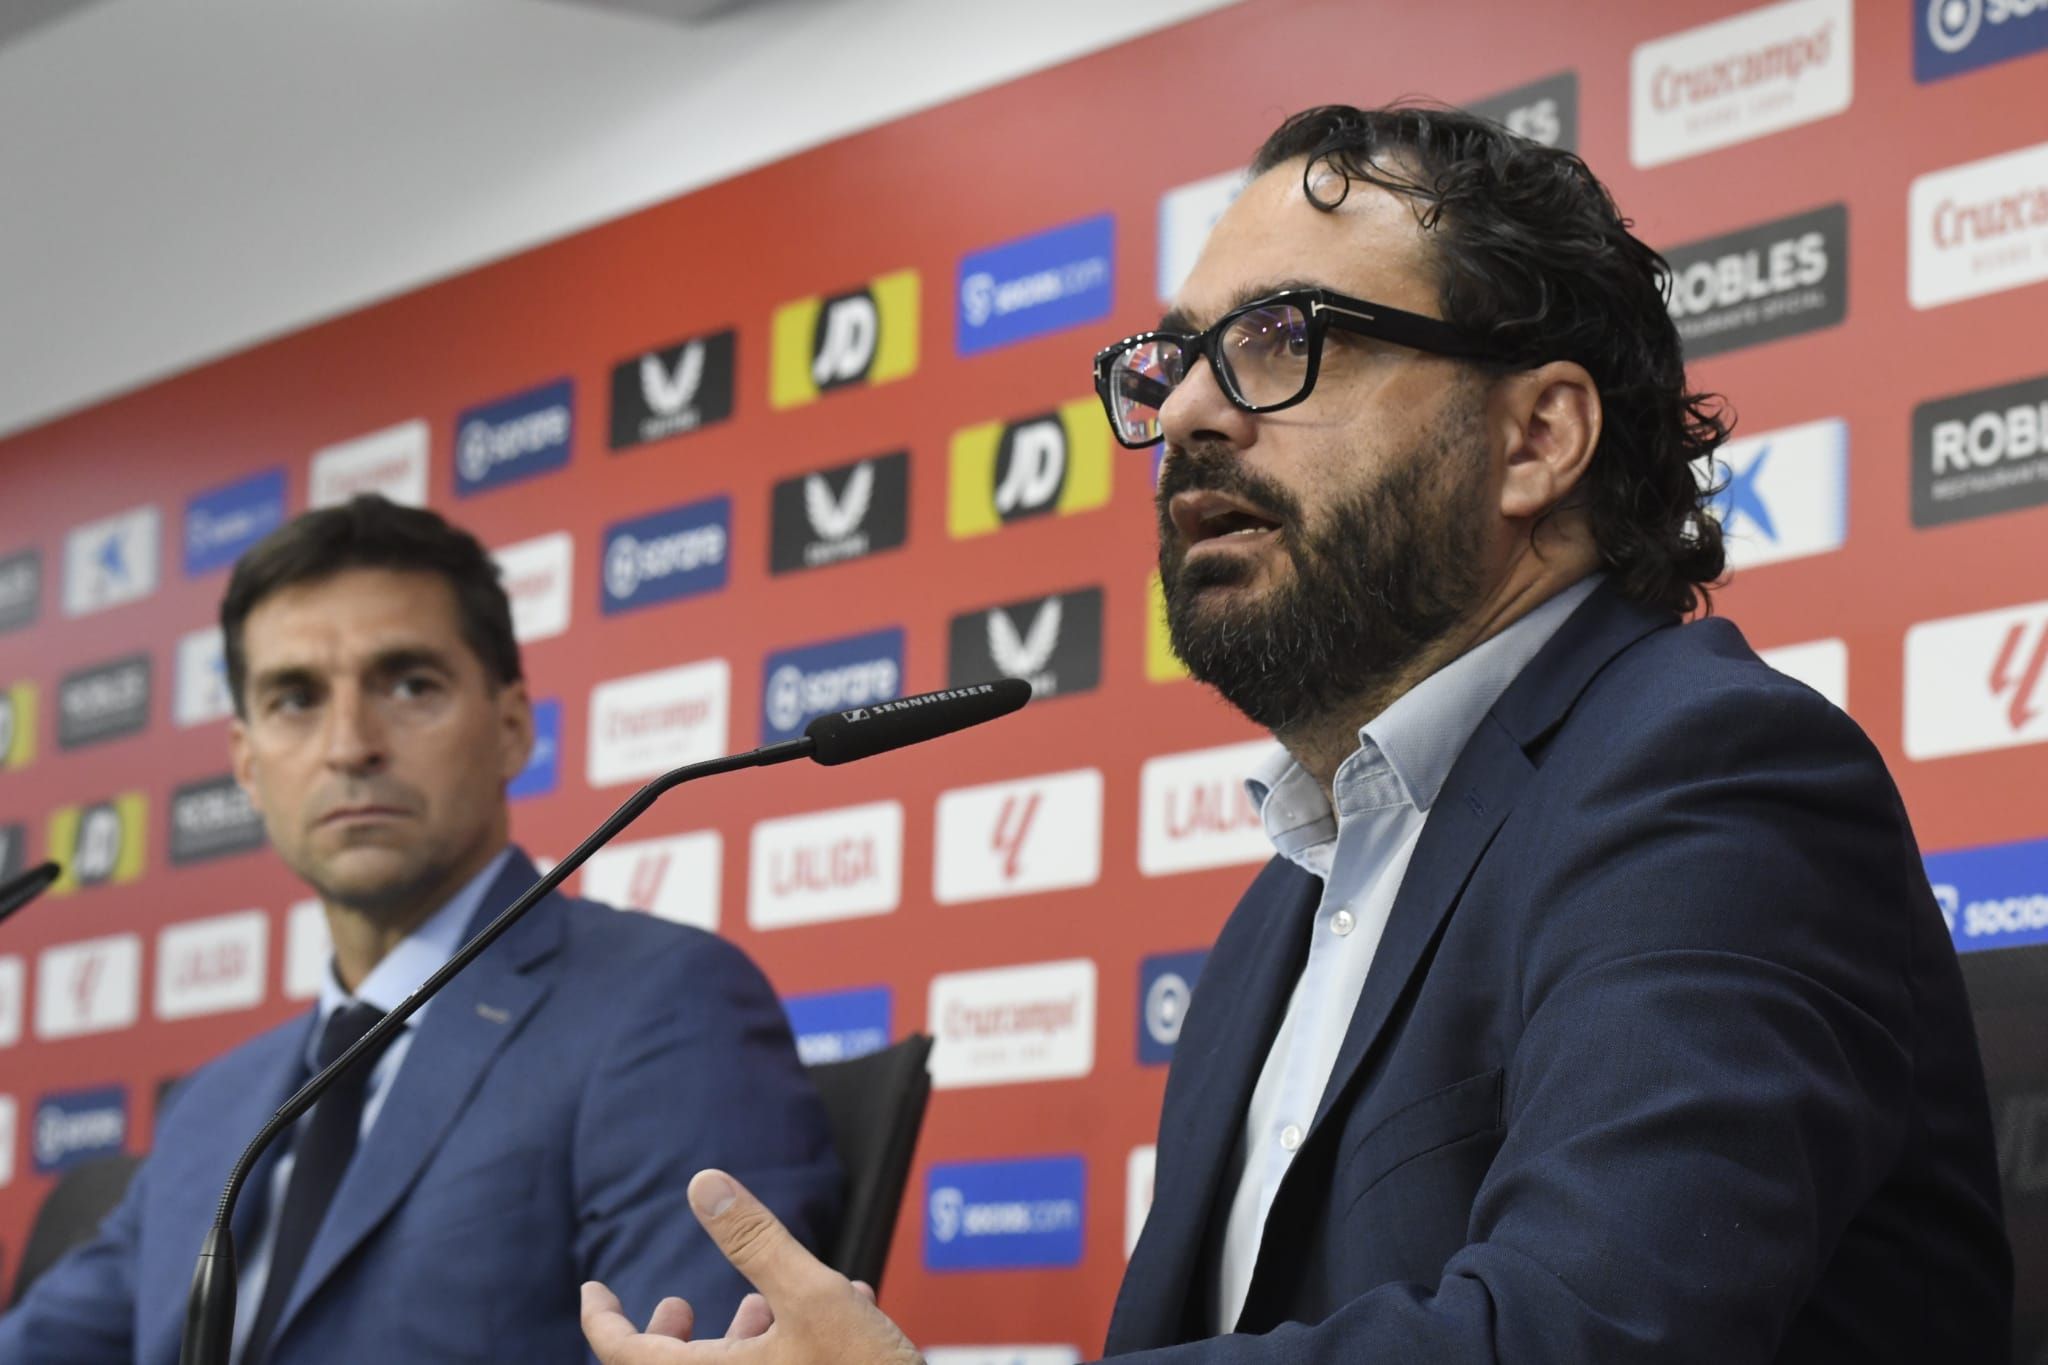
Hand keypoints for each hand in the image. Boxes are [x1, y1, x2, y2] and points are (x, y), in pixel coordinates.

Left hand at [580, 1169, 923, 1363]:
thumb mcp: (813, 1297)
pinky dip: (784, 1355)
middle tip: (677, 1306)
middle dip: (673, 1335)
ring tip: (767, 1302)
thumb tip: (703, 1184)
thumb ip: (756, 1241)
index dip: (601, 1320)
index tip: (593, 1290)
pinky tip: (836, 1321)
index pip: (623, 1356)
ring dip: (739, 1341)